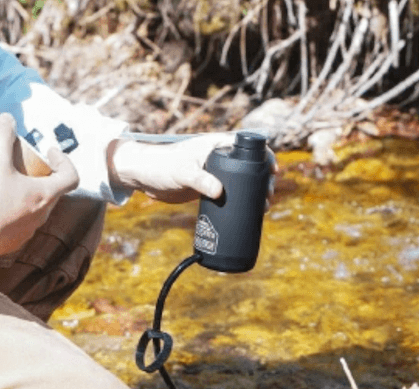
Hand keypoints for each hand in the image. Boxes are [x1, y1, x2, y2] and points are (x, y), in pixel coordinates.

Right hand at [0, 113, 78, 257]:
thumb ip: (2, 134)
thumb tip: (8, 118)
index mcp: (46, 196)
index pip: (71, 177)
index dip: (65, 161)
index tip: (51, 153)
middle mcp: (42, 215)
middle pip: (52, 192)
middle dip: (42, 175)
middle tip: (24, 165)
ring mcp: (28, 231)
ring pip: (35, 209)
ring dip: (26, 194)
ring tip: (5, 183)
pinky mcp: (13, 242)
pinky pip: (18, 223)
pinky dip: (11, 211)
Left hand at [108, 133, 277, 204]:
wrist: (144, 177)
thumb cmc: (162, 166)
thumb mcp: (183, 173)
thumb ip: (200, 180)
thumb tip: (219, 193)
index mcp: (216, 145)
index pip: (248, 146)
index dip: (265, 156)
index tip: (273, 171)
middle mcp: (219, 157)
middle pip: (249, 167)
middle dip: (263, 180)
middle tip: (268, 196)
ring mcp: (215, 173)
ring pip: (242, 182)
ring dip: (254, 193)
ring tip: (263, 208)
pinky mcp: (209, 188)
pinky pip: (230, 193)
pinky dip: (241, 201)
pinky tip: (249, 212)